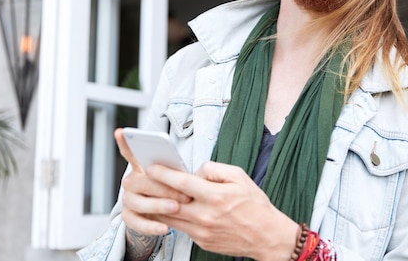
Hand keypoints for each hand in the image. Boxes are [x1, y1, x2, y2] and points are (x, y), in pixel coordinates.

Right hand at [114, 128, 190, 235]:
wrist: (161, 216)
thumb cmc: (171, 191)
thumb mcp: (175, 180)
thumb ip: (174, 174)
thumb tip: (184, 175)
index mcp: (141, 168)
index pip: (131, 153)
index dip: (125, 143)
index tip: (121, 132)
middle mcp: (130, 182)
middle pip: (141, 182)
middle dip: (163, 187)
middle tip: (184, 194)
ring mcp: (127, 199)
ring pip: (138, 202)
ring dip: (158, 205)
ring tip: (175, 208)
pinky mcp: (128, 218)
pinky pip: (136, 223)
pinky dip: (151, 226)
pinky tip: (164, 228)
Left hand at [147, 161, 298, 260]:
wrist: (266, 236)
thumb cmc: (255, 205)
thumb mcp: (239, 176)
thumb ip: (214, 169)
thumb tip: (195, 171)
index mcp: (216, 196)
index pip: (182, 183)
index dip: (163, 174)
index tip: (151, 167)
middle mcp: (206, 216)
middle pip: (169, 202)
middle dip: (152, 190)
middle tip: (140, 180)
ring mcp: (202, 231)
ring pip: (170, 218)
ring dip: (157, 206)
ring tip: (149, 194)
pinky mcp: (202, 241)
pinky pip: (181, 228)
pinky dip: (172, 218)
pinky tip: (169, 209)